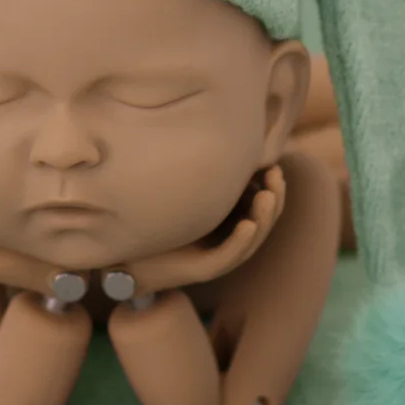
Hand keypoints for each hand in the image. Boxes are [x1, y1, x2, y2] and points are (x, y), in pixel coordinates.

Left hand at [101, 165, 285, 297]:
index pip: (260, 204)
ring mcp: (216, 256)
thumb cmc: (153, 220)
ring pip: (252, 237)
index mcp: (227, 222)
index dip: (272, 185)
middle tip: (277, 173)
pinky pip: (229, 255)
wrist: (127, 259)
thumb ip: (196, 171)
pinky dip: (240, 240)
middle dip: (275, 196)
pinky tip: (247, 223)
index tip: (273, 163)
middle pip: (263, 219)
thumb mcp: (181, 190)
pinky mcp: (203, 270)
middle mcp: (226, 240)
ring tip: (269, 194)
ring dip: (264, 217)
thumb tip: (207, 135)